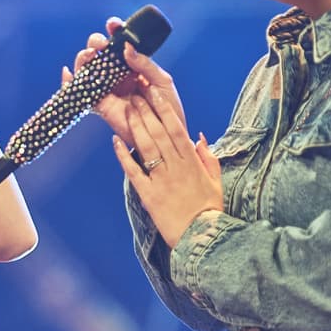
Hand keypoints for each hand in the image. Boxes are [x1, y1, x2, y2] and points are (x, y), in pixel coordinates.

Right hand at [65, 18, 186, 148]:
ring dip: (84, 57)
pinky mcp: (99, 104)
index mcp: (133, 64)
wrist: (165, 135)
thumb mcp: (162, 81)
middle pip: (99, 51)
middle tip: (103, 44)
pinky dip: (69, 82)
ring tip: (91, 55)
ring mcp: (107, 88)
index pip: (120, 42)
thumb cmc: (167, 108)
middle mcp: (117, 74)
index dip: (114, 30)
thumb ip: (145, 64)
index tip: (114, 25)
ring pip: (87, 67)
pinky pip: (80, 91)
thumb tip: (126, 48)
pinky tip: (68, 73)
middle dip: (96, 42)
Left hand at [113, 86, 222, 247]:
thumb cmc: (209, 209)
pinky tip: (115, 140)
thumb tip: (198, 137)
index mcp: (192, 161)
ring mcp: (162, 180)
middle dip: (146, 110)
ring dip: (135, 126)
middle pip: (159, 133)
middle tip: (135, 94)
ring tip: (126, 108)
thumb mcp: (215, 180)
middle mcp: (176, 167)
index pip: (177, 128)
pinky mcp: (149, 194)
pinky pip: (133, 171)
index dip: (165, 109)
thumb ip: (208, 157)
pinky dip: (123, 155)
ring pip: (147, 146)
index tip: (156, 93)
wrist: (201, 237)